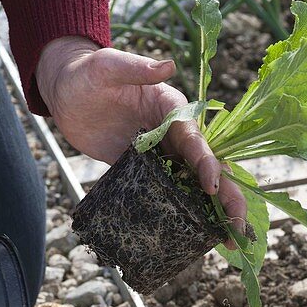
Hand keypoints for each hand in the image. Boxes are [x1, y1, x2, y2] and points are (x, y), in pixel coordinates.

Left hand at [36, 37, 246, 229]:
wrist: (66, 91)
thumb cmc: (87, 73)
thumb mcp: (108, 66)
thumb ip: (136, 68)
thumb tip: (167, 66)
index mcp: (173, 109)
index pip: (195, 139)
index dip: (206, 163)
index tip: (212, 185)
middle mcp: (173, 134)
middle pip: (206, 168)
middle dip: (226, 196)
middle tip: (239, 226)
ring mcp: (160, 155)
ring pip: (193, 185)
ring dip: (212, 211)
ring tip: (229, 241)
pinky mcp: (143, 171)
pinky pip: (168, 194)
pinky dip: (184, 213)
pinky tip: (195, 236)